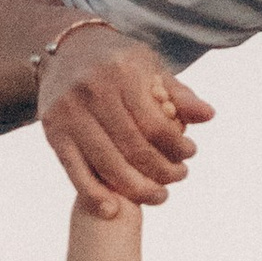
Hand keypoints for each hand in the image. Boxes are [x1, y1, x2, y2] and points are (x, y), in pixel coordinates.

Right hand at [36, 25, 213, 212]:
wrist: (65, 50)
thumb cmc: (117, 61)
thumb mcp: (149, 66)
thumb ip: (178, 93)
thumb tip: (208, 116)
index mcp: (121, 72)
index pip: (155, 124)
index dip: (177, 146)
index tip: (190, 153)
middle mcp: (92, 91)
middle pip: (133, 148)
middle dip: (161, 171)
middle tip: (179, 178)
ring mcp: (69, 113)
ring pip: (108, 165)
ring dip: (136, 189)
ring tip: (159, 196)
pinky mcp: (53, 132)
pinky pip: (75, 171)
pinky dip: (94, 195)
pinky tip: (112, 210)